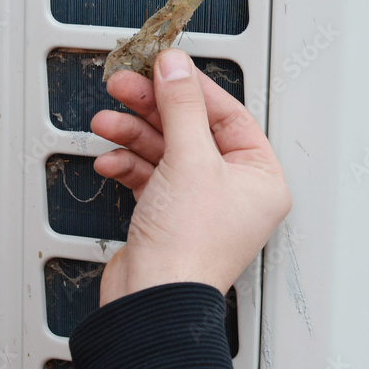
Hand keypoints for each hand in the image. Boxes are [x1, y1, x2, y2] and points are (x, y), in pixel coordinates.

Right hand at [91, 49, 291, 305]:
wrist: (152, 302)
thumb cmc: (188, 250)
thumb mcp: (189, 160)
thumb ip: (181, 107)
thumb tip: (177, 67)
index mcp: (260, 178)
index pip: (228, 114)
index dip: (192, 87)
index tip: (164, 66)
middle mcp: (234, 190)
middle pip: (191, 129)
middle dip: (153, 108)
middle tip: (125, 86)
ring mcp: (200, 204)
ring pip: (165, 150)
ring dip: (133, 134)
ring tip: (107, 121)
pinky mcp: (169, 217)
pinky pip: (149, 177)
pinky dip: (127, 165)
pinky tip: (111, 161)